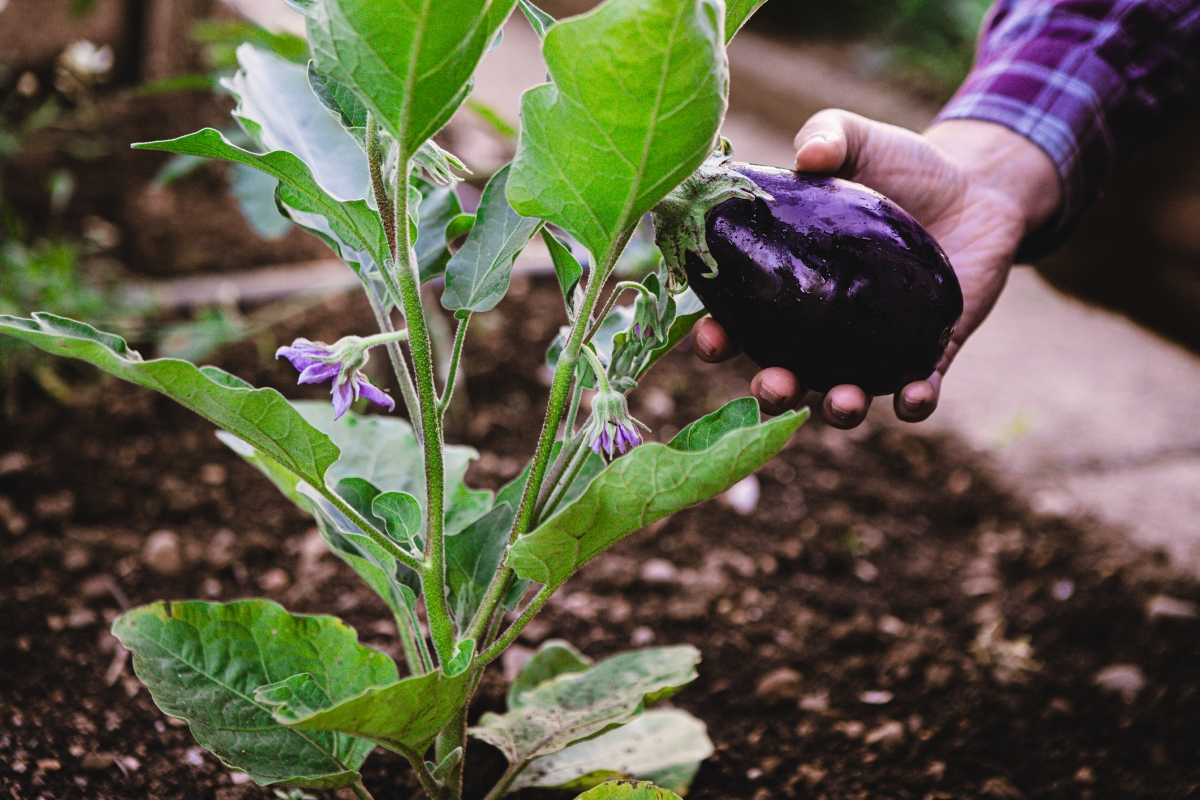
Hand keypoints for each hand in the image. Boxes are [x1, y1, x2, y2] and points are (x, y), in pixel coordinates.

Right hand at [694, 111, 1061, 427]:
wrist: (977, 186)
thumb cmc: (902, 165)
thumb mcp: (858, 140)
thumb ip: (826, 137)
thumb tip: (808, 156)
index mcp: (790, 285)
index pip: (740, 320)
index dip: (718, 337)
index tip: (712, 339)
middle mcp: (823, 328)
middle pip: (784, 373)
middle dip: (772, 391)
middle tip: (773, 385)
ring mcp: (873, 347)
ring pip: (842, 396)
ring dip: (836, 409)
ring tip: (840, 402)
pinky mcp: (926, 354)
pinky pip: (914, 392)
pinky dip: (912, 402)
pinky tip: (913, 396)